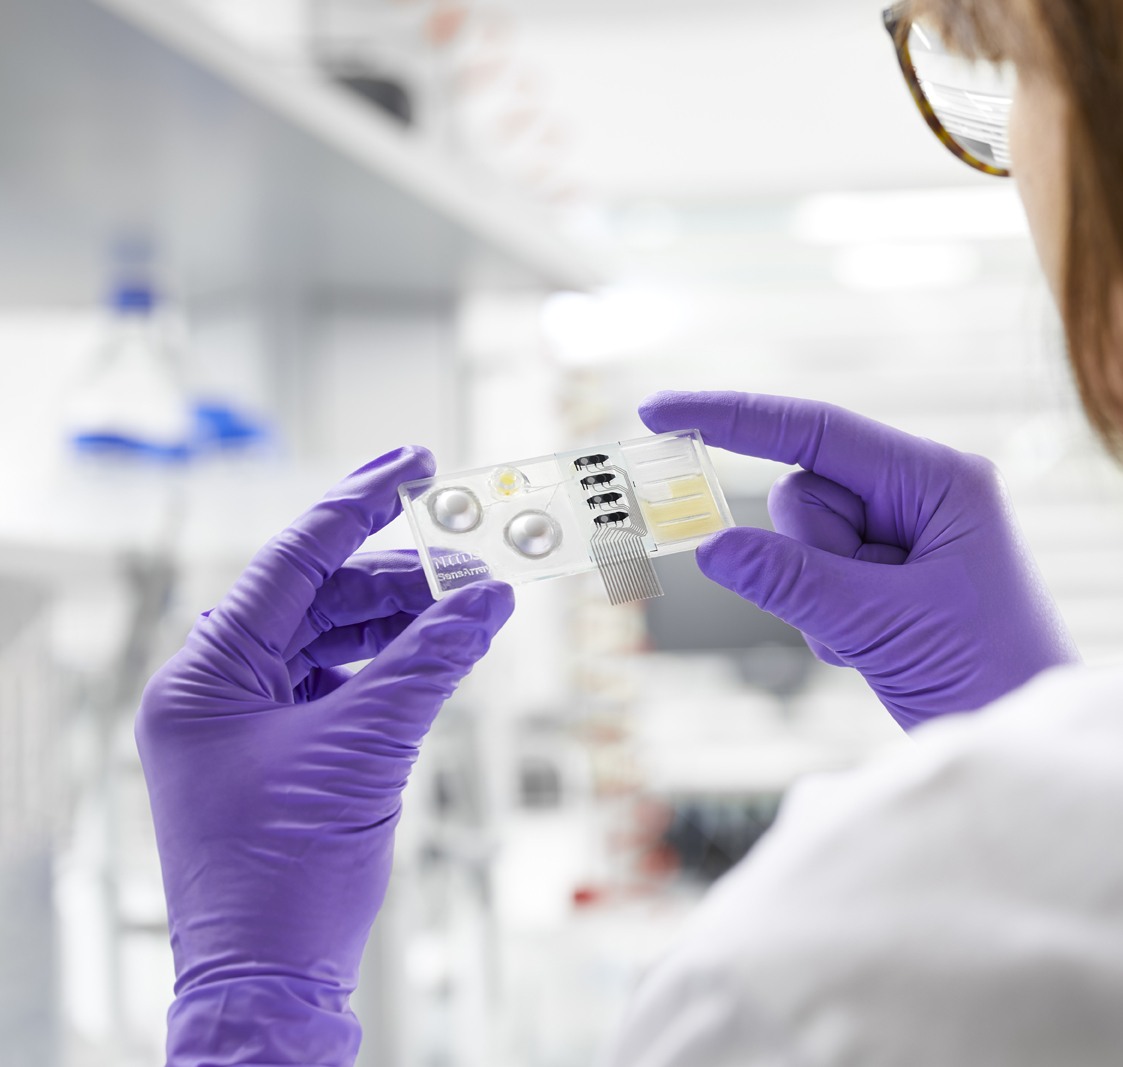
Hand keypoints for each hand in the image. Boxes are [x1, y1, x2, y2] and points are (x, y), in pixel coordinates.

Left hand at [136, 447, 514, 1066]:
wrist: (270, 980)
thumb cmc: (289, 874)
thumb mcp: (367, 749)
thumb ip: (430, 662)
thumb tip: (488, 597)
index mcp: (205, 677)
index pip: (289, 564)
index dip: (357, 505)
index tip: (412, 462)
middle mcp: (214, 689)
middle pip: (317, 598)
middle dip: (399, 575)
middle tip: (474, 560)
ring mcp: (243, 721)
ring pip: (332, 638)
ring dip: (402, 621)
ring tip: (472, 606)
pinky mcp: (277, 749)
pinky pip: (338, 681)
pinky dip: (392, 665)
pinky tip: (442, 651)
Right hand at [640, 392, 1078, 728]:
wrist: (1022, 735)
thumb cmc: (987, 673)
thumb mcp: (883, 625)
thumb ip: (792, 582)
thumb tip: (710, 546)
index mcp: (937, 480)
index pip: (817, 430)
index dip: (734, 417)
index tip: (659, 412)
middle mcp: (919, 494)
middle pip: (802, 495)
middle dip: (810, 558)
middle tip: (862, 612)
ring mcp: (901, 535)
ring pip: (798, 543)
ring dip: (818, 599)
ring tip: (878, 639)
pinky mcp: (885, 575)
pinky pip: (811, 580)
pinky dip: (828, 621)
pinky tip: (878, 650)